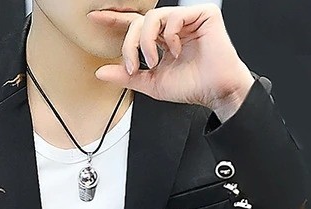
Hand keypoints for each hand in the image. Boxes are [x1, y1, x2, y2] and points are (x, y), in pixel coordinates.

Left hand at [92, 3, 254, 110]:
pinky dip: (170, 35)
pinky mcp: (202, 14)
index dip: (115, 20)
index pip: (135, 26)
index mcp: (161, 41)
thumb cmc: (191, 86)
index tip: (95, 18)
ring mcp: (186, 20)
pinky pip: (174, 15)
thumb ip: (127, 77)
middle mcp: (172, 28)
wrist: (215, 91)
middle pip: (140, 22)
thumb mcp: (152, 84)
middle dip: (131, 45)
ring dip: (147, 42)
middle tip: (134, 66)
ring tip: (155, 61)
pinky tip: (176, 50)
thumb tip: (101, 72)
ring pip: (153, 17)